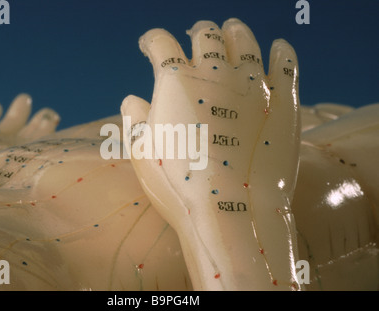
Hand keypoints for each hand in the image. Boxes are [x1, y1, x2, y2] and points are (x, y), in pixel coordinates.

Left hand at [0, 91, 59, 173]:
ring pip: (23, 143)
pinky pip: (35, 151)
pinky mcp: (17, 167)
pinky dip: (45, 138)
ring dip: (37, 127)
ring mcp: (2, 161)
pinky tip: (53, 123)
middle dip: (17, 117)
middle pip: (5, 135)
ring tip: (50, 114)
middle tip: (25, 98)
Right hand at [121, 18, 300, 289]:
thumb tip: (132, 99)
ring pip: (244, 41)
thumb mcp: (143, 154)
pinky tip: (280, 47)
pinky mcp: (283, 101)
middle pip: (205, 36)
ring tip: (232, 29)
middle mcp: (214, 73)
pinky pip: (286, 64)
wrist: (232, 212)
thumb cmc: (180, 186)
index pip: (161, 44)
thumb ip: (136, 119)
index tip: (150, 44)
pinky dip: (282, 52)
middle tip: (196, 33)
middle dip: (197, 31)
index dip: (152, 40)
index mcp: (176, 82)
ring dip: (235, 32)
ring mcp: (252, 85)